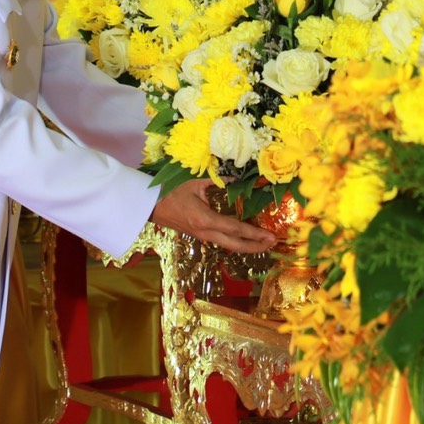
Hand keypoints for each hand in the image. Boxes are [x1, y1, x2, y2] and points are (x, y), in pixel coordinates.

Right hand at [150, 180, 277, 254]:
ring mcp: (202, 236)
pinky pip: (222, 242)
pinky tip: (245, 239)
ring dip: (247, 245)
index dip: (254, 233)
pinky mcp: (200, 236)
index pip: (235, 228)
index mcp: (205, 219)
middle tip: (272, 243)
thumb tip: (237, 177)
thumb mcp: (194, 183)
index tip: (269, 235)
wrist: (150, 206)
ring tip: (263, 243)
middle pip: (235, 245)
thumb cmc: (170, 192)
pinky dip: (237, 242)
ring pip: (229, 246)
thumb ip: (217, 181)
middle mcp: (205, 232)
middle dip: (255, 246)